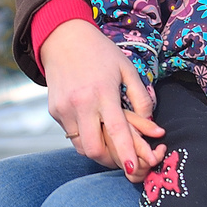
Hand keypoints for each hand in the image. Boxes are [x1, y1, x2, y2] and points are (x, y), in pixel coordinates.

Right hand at [40, 20, 161, 172]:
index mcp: (102, 91)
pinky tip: (92, 125)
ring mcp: (64, 109)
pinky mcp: (54, 111)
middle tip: (122, 159)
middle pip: (94, 147)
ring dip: (97, 149)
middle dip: (109, 160)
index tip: (131, 168)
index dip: (125, 151)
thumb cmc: (100, 52)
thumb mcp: (126, 68)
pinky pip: (71, 135)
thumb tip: (152, 123)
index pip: (115, 129)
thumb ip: (141, 97)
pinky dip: (84, 137)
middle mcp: (80, 103)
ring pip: (81, 146)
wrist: (62, 38)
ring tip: (110, 142)